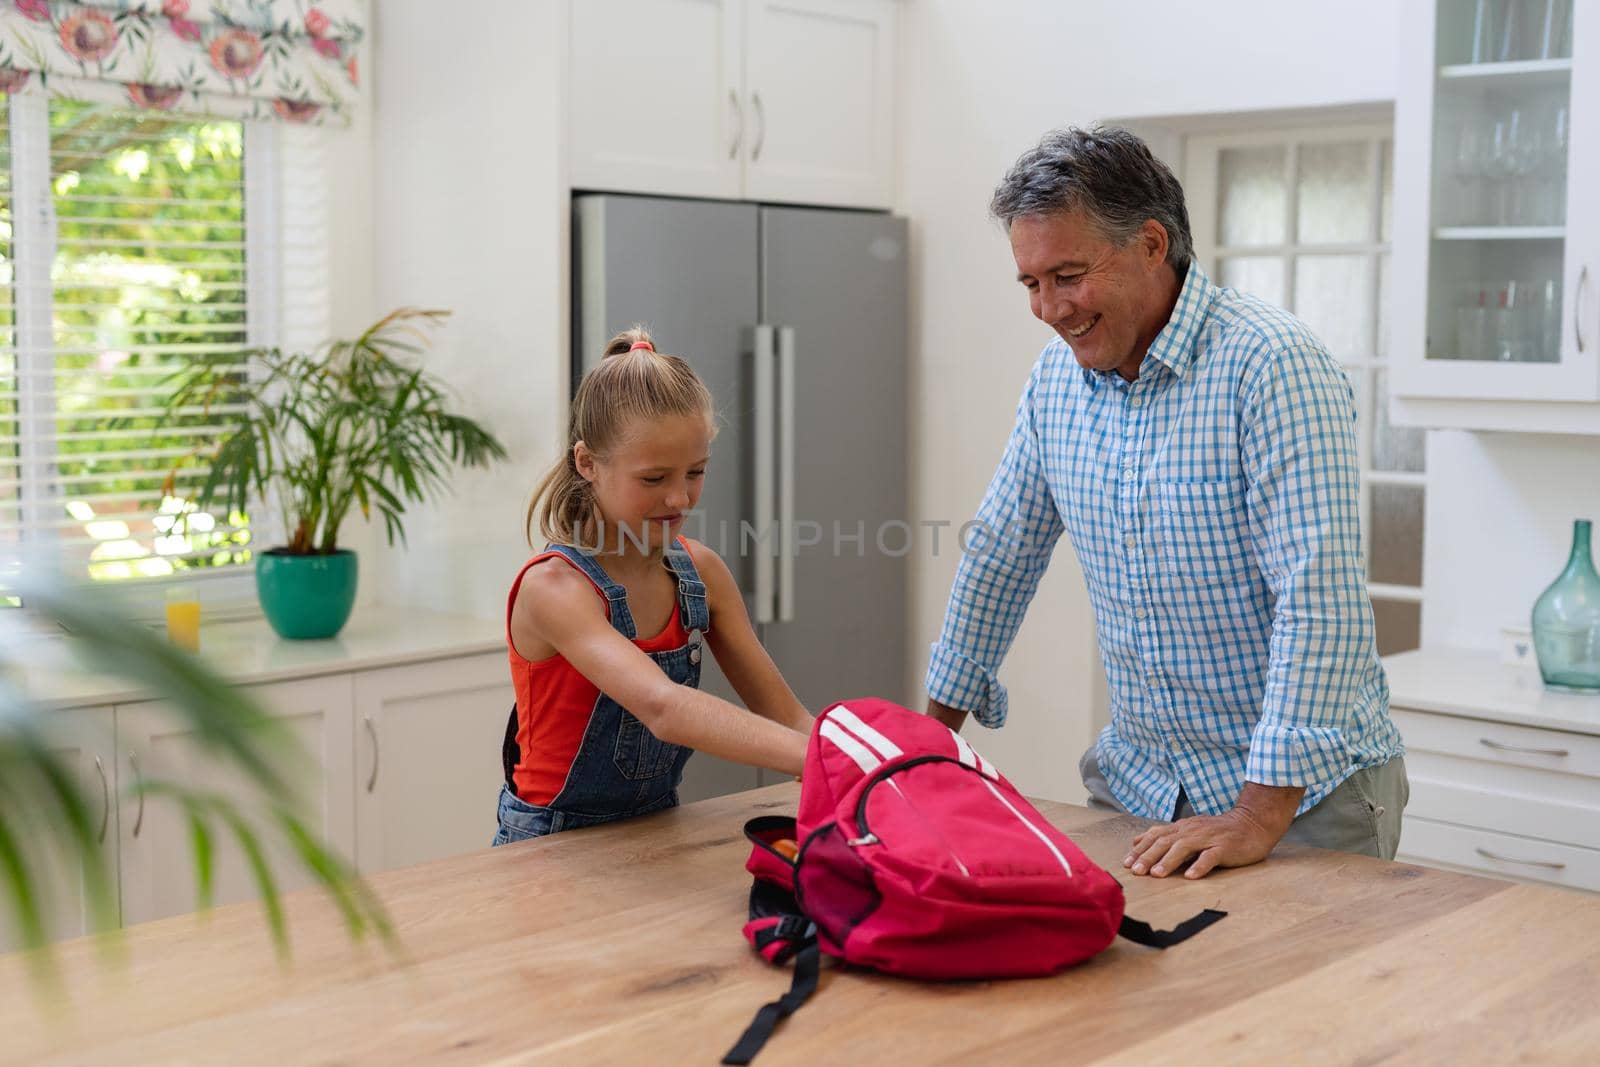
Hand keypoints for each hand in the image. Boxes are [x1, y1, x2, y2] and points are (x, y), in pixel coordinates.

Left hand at [1123, 783, 1302, 879]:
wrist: (1251, 824)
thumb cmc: (1218, 831)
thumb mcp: (1189, 830)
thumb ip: (1166, 835)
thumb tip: (1138, 840)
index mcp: (1181, 828)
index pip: (1155, 836)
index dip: (1140, 849)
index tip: (1126, 863)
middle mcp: (1191, 831)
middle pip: (1165, 842)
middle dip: (1148, 856)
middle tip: (1135, 871)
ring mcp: (1208, 838)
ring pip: (1184, 848)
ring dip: (1168, 861)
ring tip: (1156, 874)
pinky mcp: (1224, 847)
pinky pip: (1210, 857)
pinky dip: (1200, 866)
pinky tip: (1191, 876)